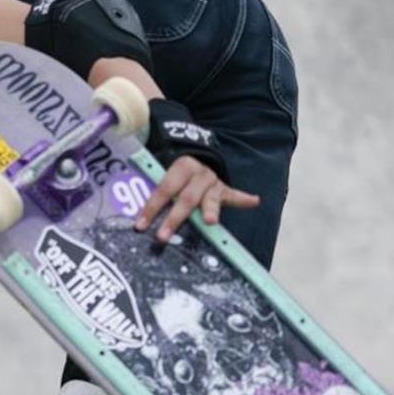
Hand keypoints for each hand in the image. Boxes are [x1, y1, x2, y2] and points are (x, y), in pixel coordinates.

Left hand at [133, 155, 259, 241]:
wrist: (199, 158)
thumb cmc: (177, 176)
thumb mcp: (166, 177)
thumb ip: (157, 193)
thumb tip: (139, 217)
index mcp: (182, 167)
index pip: (164, 189)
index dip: (151, 208)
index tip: (141, 225)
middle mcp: (200, 173)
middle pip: (186, 198)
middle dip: (174, 218)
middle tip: (163, 236)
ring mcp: (214, 182)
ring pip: (210, 198)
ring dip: (210, 210)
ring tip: (210, 221)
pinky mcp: (225, 190)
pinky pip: (234, 196)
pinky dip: (244, 199)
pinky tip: (254, 201)